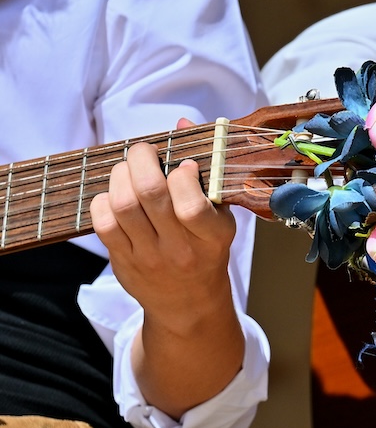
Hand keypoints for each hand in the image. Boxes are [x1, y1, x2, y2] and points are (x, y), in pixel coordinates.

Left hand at [90, 131, 243, 416]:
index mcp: (212, 238)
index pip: (191, 204)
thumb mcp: (220, 217)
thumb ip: (205, 171)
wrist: (189, 304)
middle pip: (149, 194)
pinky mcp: (123, 262)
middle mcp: (181, 250)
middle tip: (144, 151)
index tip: (183, 166)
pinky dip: (104, 200)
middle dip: (142, 159)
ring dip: (121, 176)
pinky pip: (103, 222)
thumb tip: (182, 122)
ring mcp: (149, 258)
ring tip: (129, 170)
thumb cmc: (206, 251)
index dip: (182, 174)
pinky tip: (115, 196)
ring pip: (122, 204)